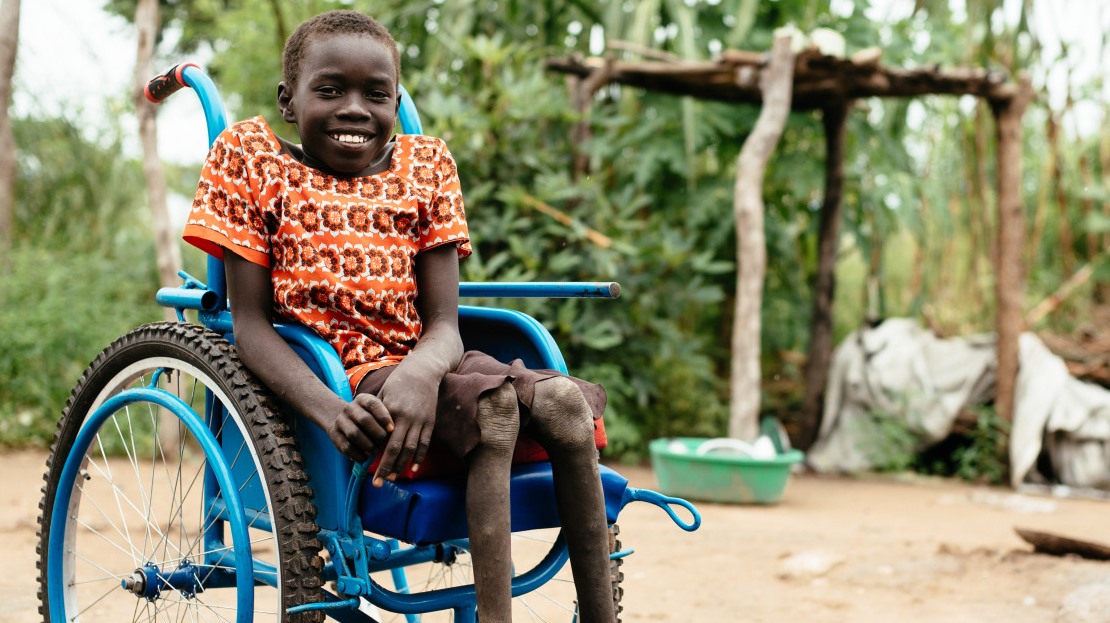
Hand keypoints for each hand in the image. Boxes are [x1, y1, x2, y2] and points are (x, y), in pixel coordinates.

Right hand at [326, 394, 394, 462]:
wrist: (340, 418)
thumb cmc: (367, 416)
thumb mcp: (375, 411)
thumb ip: (385, 418)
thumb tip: (397, 433)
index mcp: (362, 399)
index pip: (373, 404)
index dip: (383, 417)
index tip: (392, 429)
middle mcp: (350, 408)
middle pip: (364, 420)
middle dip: (377, 434)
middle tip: (386, 443)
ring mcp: (340, 421)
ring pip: (354, 434)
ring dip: (368, 445)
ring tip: (376, 451)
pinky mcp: (334, 435)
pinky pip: (346, 446)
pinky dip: (357, 454)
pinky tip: (365, 458)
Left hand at [371, 367, 438, 486]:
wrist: (423, 372)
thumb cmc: (398, 383)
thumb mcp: (383, 395)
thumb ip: (376, 414)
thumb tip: (368, 433)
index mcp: (391, 411)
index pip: (381, 439)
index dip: (375, 455)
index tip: (368, 468)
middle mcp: (407, 418)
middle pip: (395, 448)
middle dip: (386, 468)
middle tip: (377, 484)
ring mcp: (420, 420)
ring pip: (410, 448)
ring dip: (401, 466)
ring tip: (392, 479)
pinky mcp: (430, 422)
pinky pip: (425, 443)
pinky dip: (419, 457)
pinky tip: (412, 469)